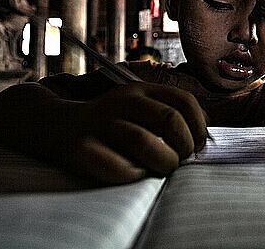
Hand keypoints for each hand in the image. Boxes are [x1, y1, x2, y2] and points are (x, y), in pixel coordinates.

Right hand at [48, 82, 206, 183]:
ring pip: (145, 142)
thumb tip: (207, 126)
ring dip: (164, 161)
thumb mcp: (140, 106)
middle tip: (181, 159)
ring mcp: (101, 122)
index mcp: (139, 89)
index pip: (184, 101)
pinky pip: (120, 167)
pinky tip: (137, 173)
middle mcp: (121, 101)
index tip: (198, 144)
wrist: (56, 125)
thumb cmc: (110, 122)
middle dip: (185, 145)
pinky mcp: (83, 147)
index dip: (199, 126)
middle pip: (169, 120)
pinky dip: (135, 174)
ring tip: (164, 168)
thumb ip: (171, 111)